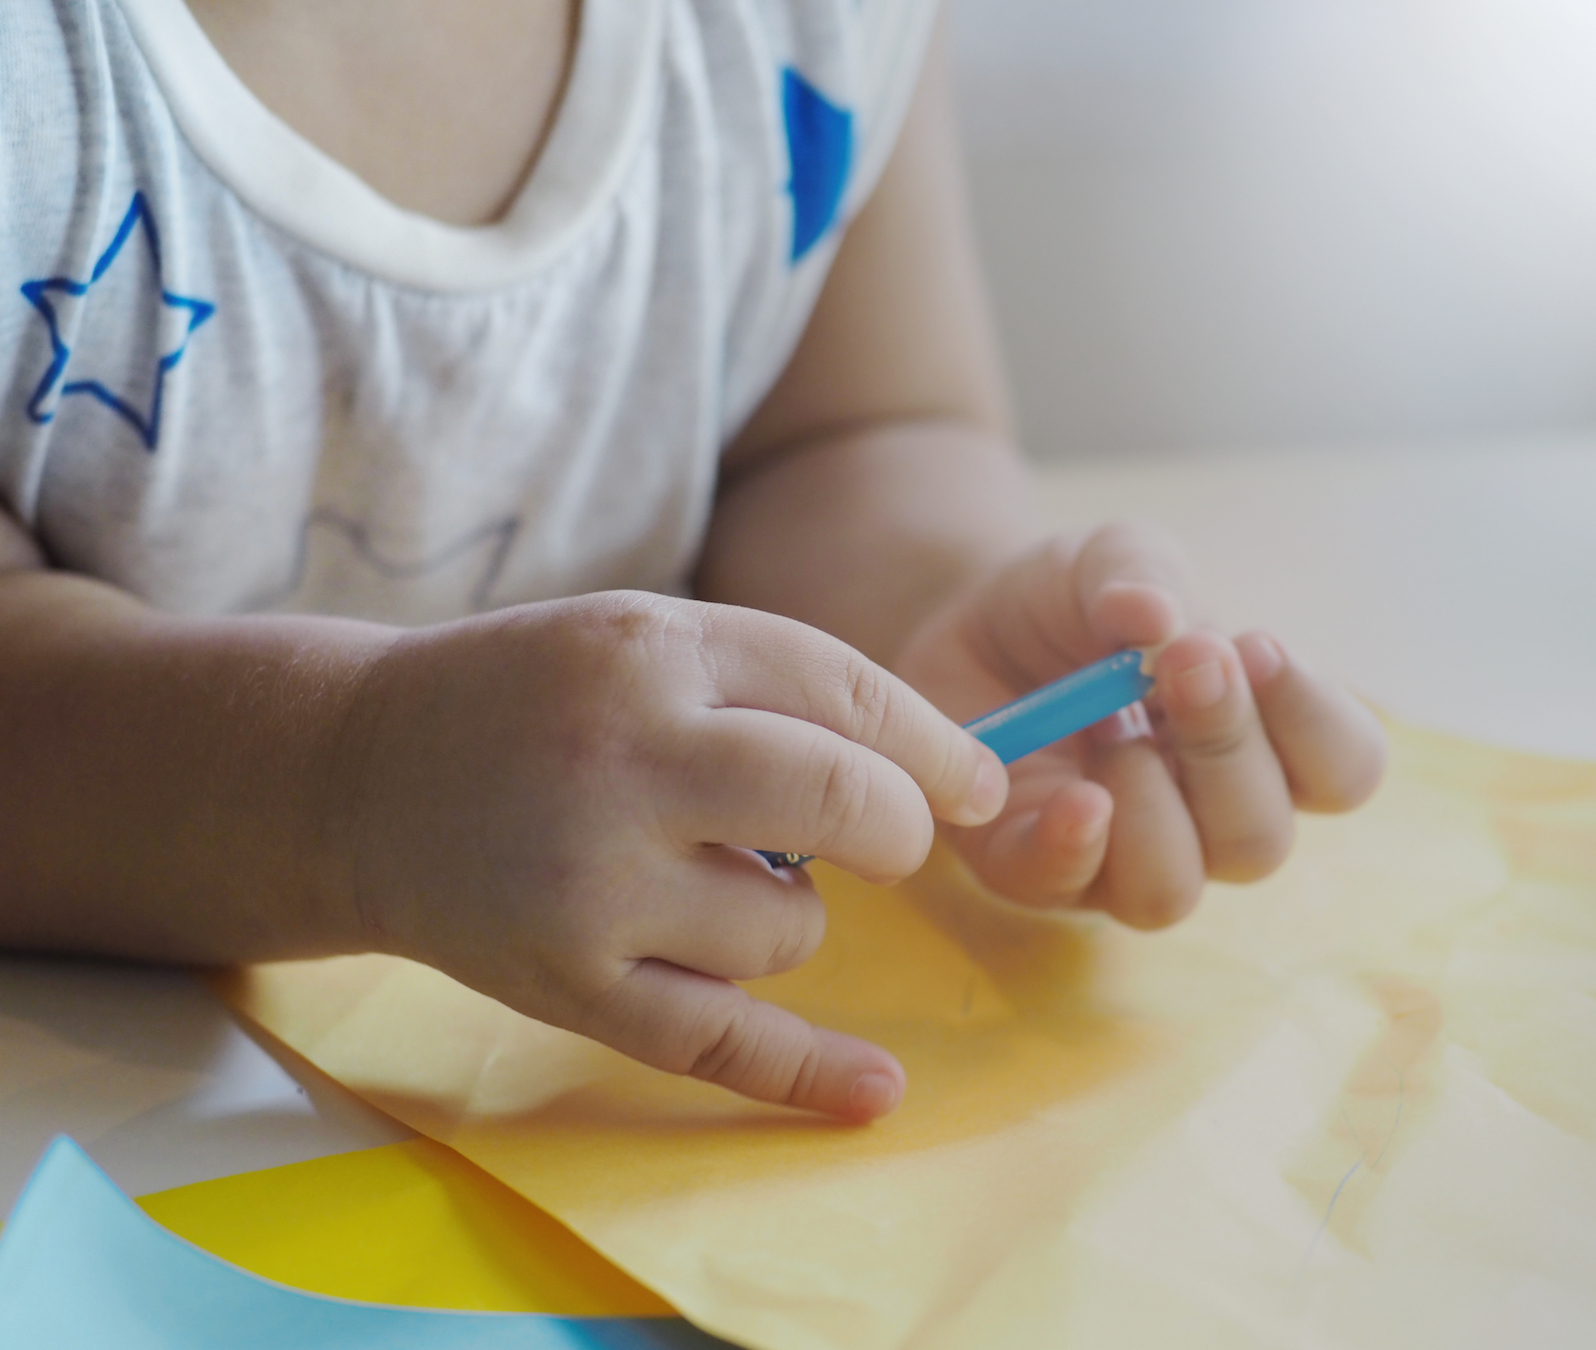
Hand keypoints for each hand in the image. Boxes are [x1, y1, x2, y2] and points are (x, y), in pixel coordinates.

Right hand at [321, 592, 1006, 1119]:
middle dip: (898, 829)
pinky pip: (716, 1039)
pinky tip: (875, 1090)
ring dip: (787, 912)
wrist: (356, 774)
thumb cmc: (531, 697)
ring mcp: (590, 883)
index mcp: (649, 648)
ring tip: (705, 877)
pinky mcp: (567, 984)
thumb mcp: (641, 637)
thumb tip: (947, 775)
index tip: (977, 785)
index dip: (934, 746)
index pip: (843, 692)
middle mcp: (621, 760)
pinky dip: (805, 1071)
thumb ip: (778, 682)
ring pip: (788, 927)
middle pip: (842, 801)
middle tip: (887, 839)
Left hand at [895, 524, 1386, 928]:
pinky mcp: (1029, 866)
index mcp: (1260, 745)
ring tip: (1110, 728)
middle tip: (1182, 662)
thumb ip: (1142, 575)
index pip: (1341, 771)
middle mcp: (1203, 817)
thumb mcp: (1113, 559)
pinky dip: (1073, 846)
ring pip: (1172, 890)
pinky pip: (1065, 889)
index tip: (1257, 646)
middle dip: (1227, 748)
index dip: (1317, 722)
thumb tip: (1156, 620)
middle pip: (1261, 839)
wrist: (965, 618)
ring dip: (1151, 805)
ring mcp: (1117, 855)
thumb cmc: (1072, 602)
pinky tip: (1075, 795)